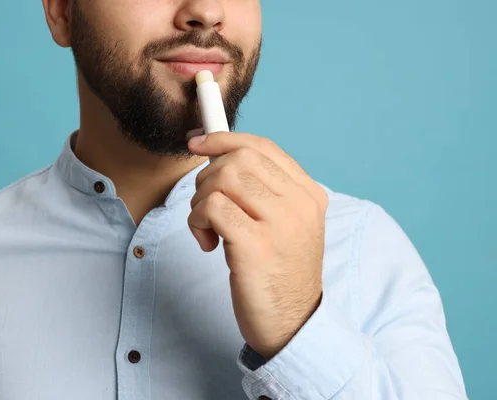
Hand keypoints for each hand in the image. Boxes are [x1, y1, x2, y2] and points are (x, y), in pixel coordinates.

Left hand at [187, 132, 327, 359]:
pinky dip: (198, 220)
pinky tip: (209, 243)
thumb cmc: (280, 273)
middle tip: (206, 207)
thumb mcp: (285, 225)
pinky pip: (212, 207)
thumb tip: (219, 155)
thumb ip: (264, 191)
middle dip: (207, 176)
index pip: (263, 146)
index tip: (198, 142)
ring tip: (208, 228)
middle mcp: (300, 204)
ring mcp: (281, 224)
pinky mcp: (256, 246)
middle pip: (239, 158)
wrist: (292, 323)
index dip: (224, 139)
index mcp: (309, 194)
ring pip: (223, 178)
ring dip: (200, 201)